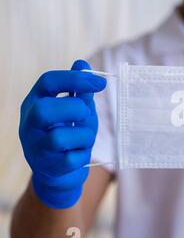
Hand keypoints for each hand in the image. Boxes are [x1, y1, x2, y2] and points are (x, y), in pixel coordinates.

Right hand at [19, 60, 106, 207]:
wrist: (60, 174)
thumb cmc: (69, 136)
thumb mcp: (76, 111)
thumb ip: (79, 91)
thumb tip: (82, 63)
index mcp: (35, 103)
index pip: (47, 82)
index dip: (75, 79)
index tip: (100, 83)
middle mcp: (29, 125)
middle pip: (45, 110)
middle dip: (73, 109)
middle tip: (85, 114)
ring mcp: (35, 148)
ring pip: (60, 137)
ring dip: (83, 136)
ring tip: (84, 139)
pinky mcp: (48, 168)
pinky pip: (72, 159)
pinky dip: (83, 155)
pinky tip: (79, 155)